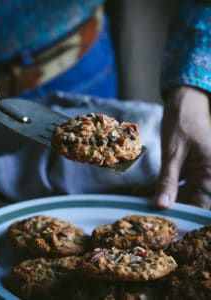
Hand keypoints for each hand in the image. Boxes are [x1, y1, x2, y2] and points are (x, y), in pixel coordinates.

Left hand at [154, 86, 210, 208]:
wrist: (185, 102)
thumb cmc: (182, 123)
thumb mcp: (173, 153)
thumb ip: (168, 180)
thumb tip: (162, 205)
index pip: (201, 203)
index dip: (184, 213)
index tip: (165, 221)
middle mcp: (209, 173)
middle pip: (194, 198)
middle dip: (173, 205)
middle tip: (152, 213)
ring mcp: (201, 170)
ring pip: (186, 191)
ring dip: (169, 196)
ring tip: (149, 203)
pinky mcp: (192, 165)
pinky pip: (181, 181)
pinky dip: (168, 185)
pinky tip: (153, 191)